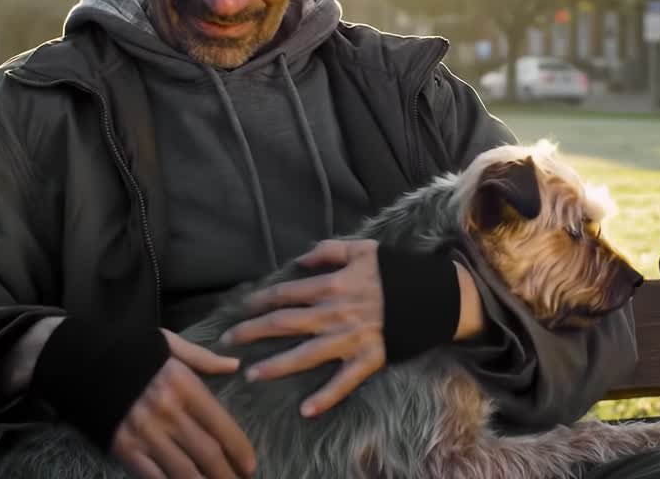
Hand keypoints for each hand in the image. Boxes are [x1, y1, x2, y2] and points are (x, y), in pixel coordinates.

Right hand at [111, 331, 256, 478]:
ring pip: (184, 471)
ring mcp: (146, 434)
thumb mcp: (169, 344)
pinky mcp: (124, 448)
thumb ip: (204, 358)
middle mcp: (169, 413)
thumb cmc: (129, 349)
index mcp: (184, 386)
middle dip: (227, 475)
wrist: (80, 360)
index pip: (221, 425)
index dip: (240, 449)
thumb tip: (235, 365)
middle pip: (207, 453)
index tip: (250, 465)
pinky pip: (153, 476)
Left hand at [221, 239, 384, 417]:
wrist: (432, 296)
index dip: (258, 301)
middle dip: (251, 332)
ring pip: (304, 355)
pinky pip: (343, 382)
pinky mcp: (368, 360)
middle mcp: (334, 314)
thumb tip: (300, 260)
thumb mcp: (362, 249)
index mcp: (331, 285)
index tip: (238, 309)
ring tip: (252, 374)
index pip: (284, 294)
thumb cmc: (395, 271)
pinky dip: (325, 398)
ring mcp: (349, 339)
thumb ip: (328, 251)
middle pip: (283, 323)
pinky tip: (305, 411)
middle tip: (227, 341)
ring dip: (275, 366)